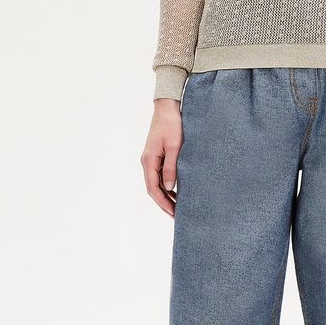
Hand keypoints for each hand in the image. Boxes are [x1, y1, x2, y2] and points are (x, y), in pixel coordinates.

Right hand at [142, 98, 182, 216]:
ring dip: (166, 196)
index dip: (162, 203)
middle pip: (153, 189)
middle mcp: (147, 162)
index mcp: (148, 160)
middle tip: (177, 216)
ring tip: (178, 208)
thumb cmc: (172, 124)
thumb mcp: (174, 147)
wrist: (168, 107)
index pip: (153, 188)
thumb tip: (169, 188)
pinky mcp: (157, 156)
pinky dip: (167, 186)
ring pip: (156, 183)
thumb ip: (171, 168)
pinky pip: (160, 176)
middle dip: (164, 204)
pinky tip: (177, 193)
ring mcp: (151, 159)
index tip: (173, 213)